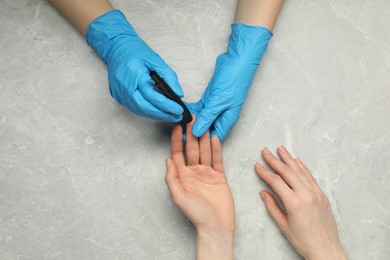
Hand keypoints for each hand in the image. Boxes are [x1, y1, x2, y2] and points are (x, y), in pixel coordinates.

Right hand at [87, 10, 183, 121]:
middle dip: (163, 114)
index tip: (179, 110)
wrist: (116, 47)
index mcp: (135, 75)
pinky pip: (134, 108)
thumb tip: (178, 93)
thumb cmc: (135, 51)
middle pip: (145, 107)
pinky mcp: (118, 96)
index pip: (153, 96)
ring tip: (169, 115)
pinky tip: (157, 111)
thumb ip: (168, 76)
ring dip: (156, 115)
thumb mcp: (156, 60)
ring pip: (139, 110)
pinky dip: (147, 111)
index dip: (167, 105)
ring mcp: (120, 93)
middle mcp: (125, 86)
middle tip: (176, 116)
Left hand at [165, 117, 234, 259]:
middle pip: (192, 149)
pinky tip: (215, 137)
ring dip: (204, 138)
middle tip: (193, 119)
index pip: (177, 154)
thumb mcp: (179, 196)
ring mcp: (206, 173)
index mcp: (182, 176)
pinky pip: (218, 159)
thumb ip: (172, 178)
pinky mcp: (219, 176)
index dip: (177, 140)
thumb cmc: (196, 214)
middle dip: (191, 134)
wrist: (216, 226)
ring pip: (205, 151)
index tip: (177, 126)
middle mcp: (193, 172)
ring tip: (204, 124)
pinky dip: (217, 149)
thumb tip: (166, 159)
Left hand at [187, 23, 272, 140]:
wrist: (237, 60)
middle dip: (193, 130)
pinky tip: (181, 111)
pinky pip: (199, 108)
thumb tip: (197, 133)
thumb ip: (207, 118)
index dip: (201, 141)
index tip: (186, 142)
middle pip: (206, 128)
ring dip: (190, 120)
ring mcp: (215, 106)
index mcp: (227, 119)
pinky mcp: (210, 98)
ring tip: (176, 121)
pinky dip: (191, 109)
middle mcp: (222, 115)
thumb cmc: (234, 80)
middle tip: (178, 130)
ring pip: (201, 118)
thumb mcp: (218, 102)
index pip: (213, 137)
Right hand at [255, 146, 346, 259]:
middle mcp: (306, 195)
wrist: (326, 249)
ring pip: (300, 171)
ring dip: (289, 159)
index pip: (276, 181)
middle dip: (275, 160)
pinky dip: (302, 167)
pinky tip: (296, 160)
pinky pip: (310, 177)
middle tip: (265, 151)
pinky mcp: (322, 195)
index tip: (257, 166)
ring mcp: (316, 193)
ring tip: (280, 149)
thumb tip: (264, 192)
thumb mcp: (283, 225)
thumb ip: (272, 206)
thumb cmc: (304, 241)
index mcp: (294, 203)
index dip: (265, 172)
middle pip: (287, 172)